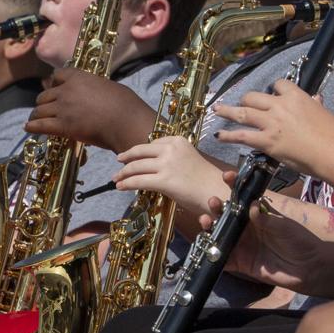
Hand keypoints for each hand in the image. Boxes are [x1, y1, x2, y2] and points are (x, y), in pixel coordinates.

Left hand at [24, 68, 155, 152]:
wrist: (125, 120)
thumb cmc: (125, 104)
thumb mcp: (108, 87)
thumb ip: (94, 88)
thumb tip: (94, 94)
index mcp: (79, 77)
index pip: (58, 75)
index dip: (53, 83)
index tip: (53, 88)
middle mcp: (66, 90)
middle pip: (45, 95)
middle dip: (44, 102)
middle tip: (45, 109)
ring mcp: (63, 108)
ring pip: (40, 110)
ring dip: (36, 115)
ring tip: (34, 120)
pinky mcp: (62, 126)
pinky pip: (40, 125)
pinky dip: (32, 127)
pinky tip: (28, 128)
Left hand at [113, 136, 228, 217]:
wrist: (217, 192)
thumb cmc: (206, 180)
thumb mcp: (189, 160)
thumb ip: (172, 158)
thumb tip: (153, 166)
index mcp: (178, 141)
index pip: (152, 144)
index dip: (139, 151)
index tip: (132, 156)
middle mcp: (171, 149)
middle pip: (140, 152)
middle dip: (126, 158)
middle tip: (119, 162)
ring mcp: (167, 164)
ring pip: (137, 166)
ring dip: (123, 173)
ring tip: (116, 178)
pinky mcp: (164, 181)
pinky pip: (139, 181)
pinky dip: (126, 183)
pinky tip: (120, 186)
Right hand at [195, 173, 332, 288]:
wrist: (308, 268)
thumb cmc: (299, 241)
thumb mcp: (284, 226)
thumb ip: (266, 219)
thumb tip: (251, 205)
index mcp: (256, 215)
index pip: (242, 197)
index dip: (234, 185)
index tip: (228, 176)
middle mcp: (246, 228)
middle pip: (226, 215)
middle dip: (217, 206)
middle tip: (214, 202)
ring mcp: (242, 245)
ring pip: (219, 234)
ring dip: (209, 227)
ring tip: (206, 220)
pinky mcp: (240, 263)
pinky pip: (222, 260)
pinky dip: (211, 254)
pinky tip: (205, 247)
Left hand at [211, 79, 333, 174]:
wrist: (333, 153)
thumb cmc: (333, 134)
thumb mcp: (324, 112)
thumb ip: (315, 104)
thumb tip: (316, 98)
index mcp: (296, 96)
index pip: (278, 85)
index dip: (273, 91)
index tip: (271, 96)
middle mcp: (280, 106)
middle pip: (255, 97)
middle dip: (246, 100)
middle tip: (241, 104)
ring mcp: (271, 123)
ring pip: (243, 112)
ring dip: (227, 111)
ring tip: (217, 110)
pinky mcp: (266, 141)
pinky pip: (241, 136)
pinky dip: (227, 136)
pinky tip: (219, 136)